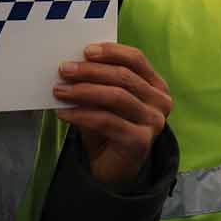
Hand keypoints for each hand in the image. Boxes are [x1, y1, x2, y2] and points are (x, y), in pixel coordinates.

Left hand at [54, 43, 170, 186]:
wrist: (114, 170)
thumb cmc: (109, 129)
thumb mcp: (105, 101)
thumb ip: (98, 82)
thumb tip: (73, 65)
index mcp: (156, 85)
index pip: (136, 59)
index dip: (111, 52)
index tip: (86, 50)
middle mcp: (160, 101)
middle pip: (124, 76)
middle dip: (91, 71)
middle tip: (64, 70)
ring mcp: (153, 122)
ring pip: (116, 96)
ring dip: (83, 91)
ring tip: (59, 90)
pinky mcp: (141, 140)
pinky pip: (107, 120)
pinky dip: (82, 114)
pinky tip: (64, 113)